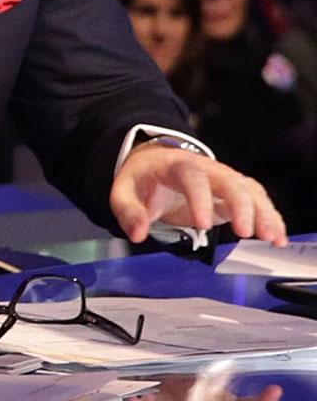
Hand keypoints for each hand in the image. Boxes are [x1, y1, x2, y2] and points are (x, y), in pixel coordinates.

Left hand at [111, 144, 286, 245]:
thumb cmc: (143, 178)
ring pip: (250, 190)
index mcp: (176, 165)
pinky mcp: (235, 191)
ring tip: (271, 238)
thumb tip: (137, 233)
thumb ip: (128, 211)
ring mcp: (224, 179)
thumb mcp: (124, 191)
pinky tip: (276, 237)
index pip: (192, 178)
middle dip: (241, 206)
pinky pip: (257, 200)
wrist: (156, 161)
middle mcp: (207, 169)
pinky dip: (270, 217)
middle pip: (230, 182)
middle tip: (246, 232)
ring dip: (263, 213)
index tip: (203, 224)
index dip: (200, 199)